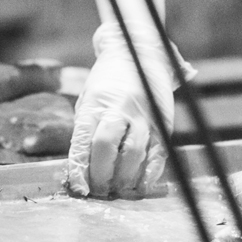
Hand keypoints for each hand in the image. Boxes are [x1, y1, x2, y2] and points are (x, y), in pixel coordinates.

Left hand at [65, 22, 180, 199]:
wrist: (137, 50)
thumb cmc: (106, 82)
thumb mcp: (88, 99)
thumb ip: (85, 130)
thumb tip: (81, 168)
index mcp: (95, 103)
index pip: (84, 141)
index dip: (80, 169)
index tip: (79, 187)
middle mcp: (119, 108)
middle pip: (107, 147)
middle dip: (101, 175)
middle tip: (99, 191)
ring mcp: (143, 114)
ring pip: (134, 152)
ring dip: (125, 178)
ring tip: (118, 190)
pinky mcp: (162, 120)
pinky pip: (158, 151)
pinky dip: (150, 172)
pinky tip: (142, 184)